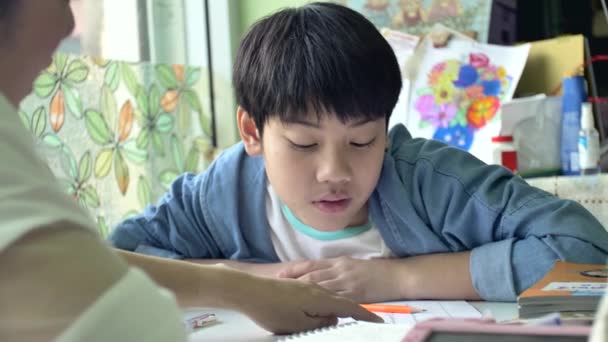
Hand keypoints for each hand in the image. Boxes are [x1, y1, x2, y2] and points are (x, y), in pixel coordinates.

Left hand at [238, 275, 382, 333]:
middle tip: (363, 320)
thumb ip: (320, 323)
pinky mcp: (295, 286)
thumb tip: (334, 320)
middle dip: (352, 310)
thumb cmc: (273, 310)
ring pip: (328, 295)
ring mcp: (306, 285)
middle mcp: (317, 287)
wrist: (248, 290)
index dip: (365, 315)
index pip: (349, 307)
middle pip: (340, 300)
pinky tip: (318, 306)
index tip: (378, 321)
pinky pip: (317, 293)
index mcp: (321, 298)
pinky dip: (323, 301)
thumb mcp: (299, 325)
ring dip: (337, 305)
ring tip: (341, 316)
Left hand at [277, 257, 400, 302]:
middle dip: (293, 280)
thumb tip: (319, 277)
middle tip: (277, 285)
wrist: (399, 276)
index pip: (311, 264)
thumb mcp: (353, 265)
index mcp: (338, 262)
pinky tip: (311, 308)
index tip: (280, 273)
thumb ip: (337, 270)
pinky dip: (322, 303)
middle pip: (312, 275)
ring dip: (303, 291)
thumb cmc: (378, 271)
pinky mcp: (355, 294)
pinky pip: (335, 299)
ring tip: (287, 297)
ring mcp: (347, 282)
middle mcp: (340, 270)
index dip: (295, 269)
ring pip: (321, 286)